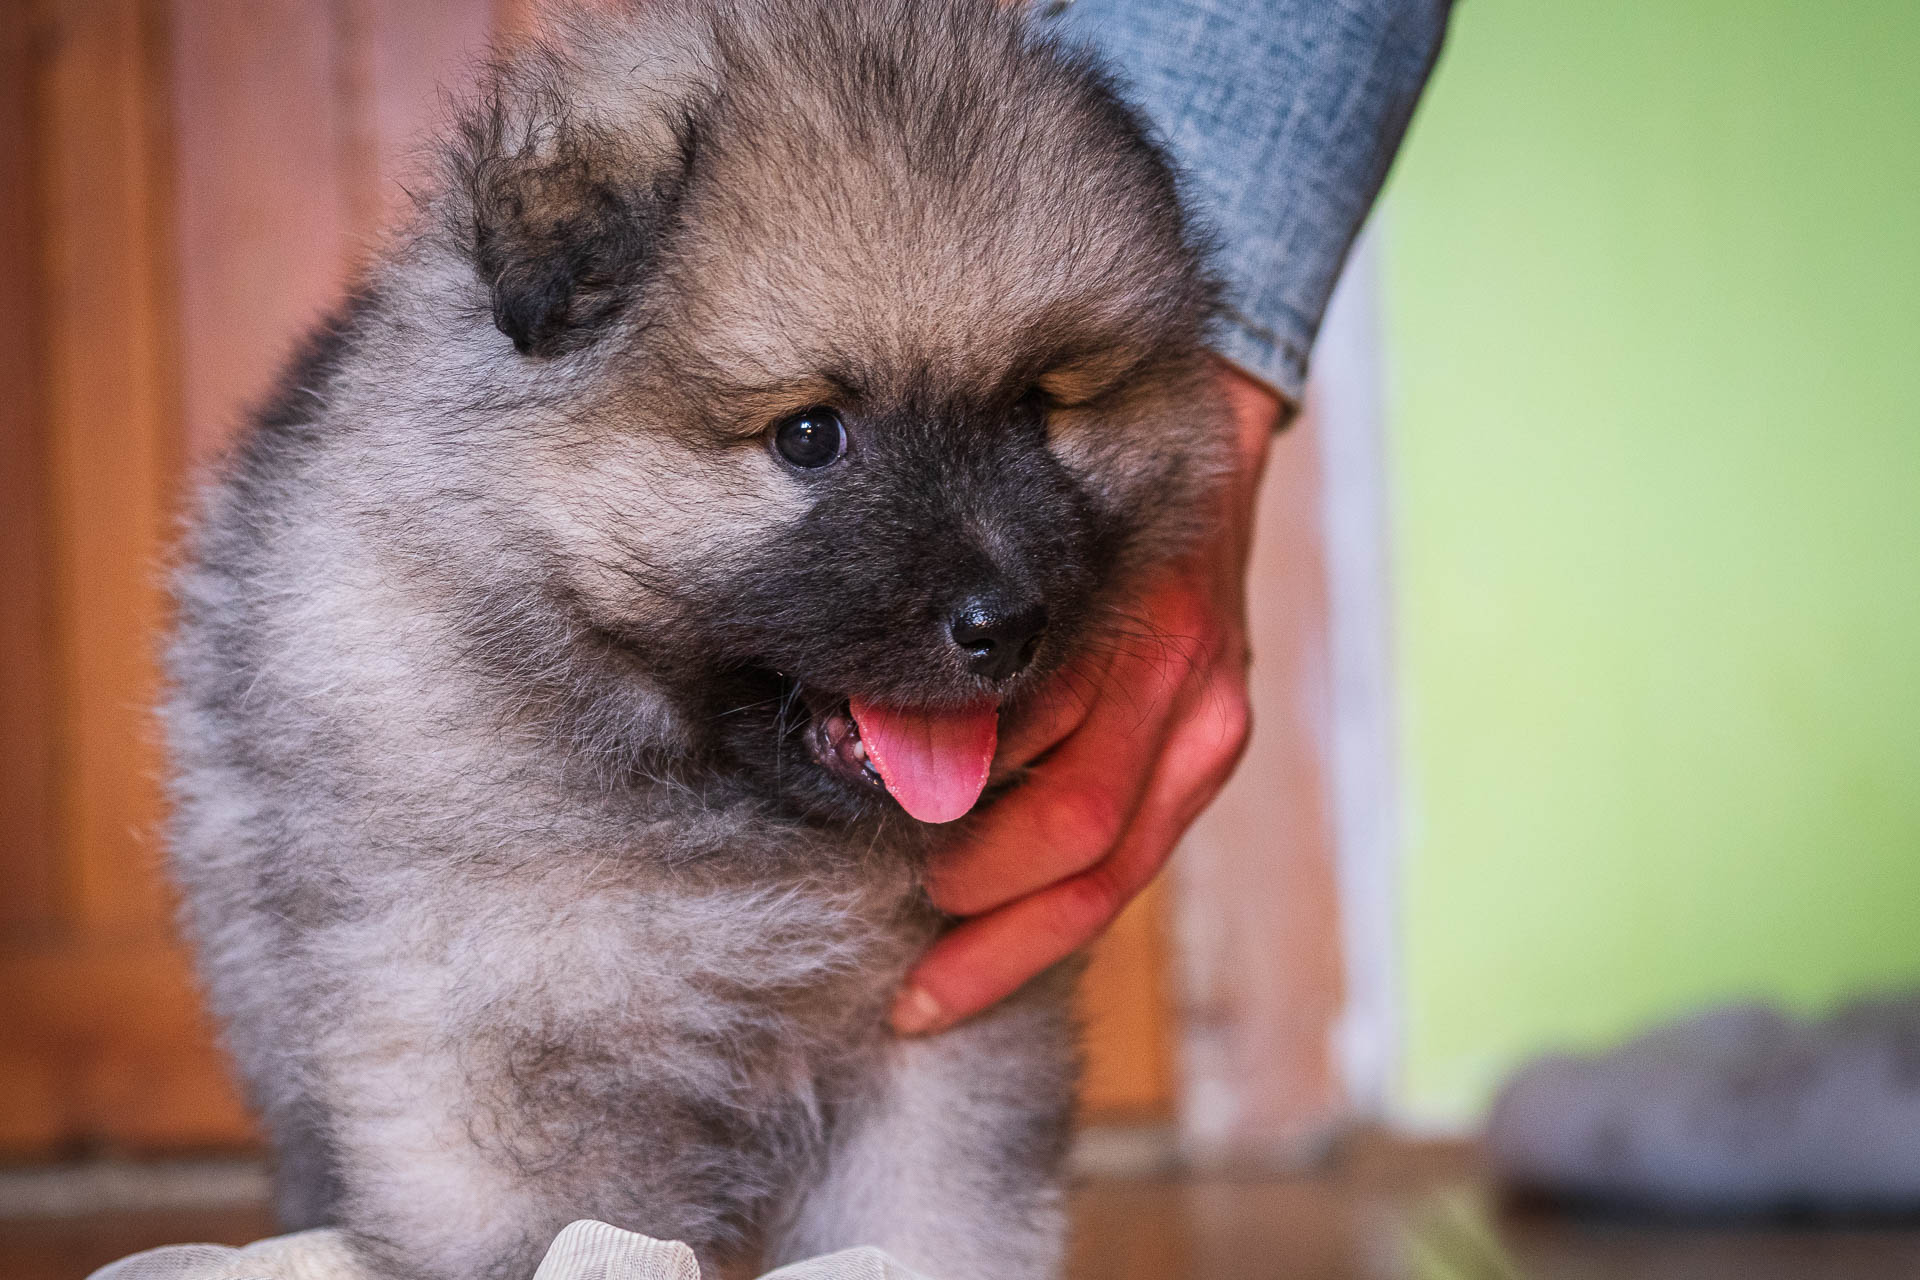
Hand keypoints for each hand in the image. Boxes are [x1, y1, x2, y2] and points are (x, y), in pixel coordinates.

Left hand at [890, 359, 1283, 1034]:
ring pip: (1120, 872)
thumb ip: (972, 645)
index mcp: (1140, 636)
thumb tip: (880, 743)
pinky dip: (1068, 899)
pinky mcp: (1217, 742)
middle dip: (988, 929)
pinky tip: (1005, 928)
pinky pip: (1141, 850)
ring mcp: (1214, 723)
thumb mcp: (1023, 540)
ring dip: (1025, 937)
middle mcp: (1191, 690)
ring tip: (942, 979)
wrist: (1202, 432)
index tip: (876, 887)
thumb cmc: (1079, 483)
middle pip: (1085, 848)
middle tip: (907, 972)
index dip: (963, 854)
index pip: (1055, 790)